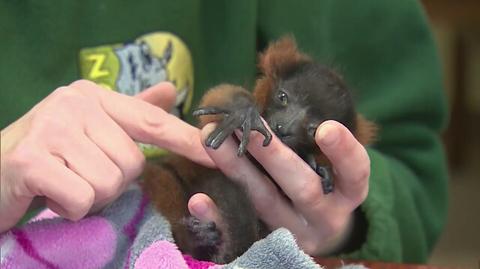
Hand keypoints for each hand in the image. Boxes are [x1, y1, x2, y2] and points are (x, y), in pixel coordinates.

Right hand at [0, 80, 212, 232]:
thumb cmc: (49, 154)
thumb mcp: (90, 130)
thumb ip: (131, 111)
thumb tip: (170, 90)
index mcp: (94, 97)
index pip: (152, 121)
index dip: (187, 140)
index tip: (220, 153)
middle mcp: (75, 105)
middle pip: (132, 164)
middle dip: (111, 182)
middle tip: (80, 176)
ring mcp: (52, 129)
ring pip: (110, 183)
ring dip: (91, 197)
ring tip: (65, 184)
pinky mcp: (33, 159)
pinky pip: (84, 198)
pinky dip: (71, 208)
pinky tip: (51, 196)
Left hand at [197, 120, 369, 254]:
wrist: (318, 229)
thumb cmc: (325, 183)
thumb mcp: (332, 166)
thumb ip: (314, 141)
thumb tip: (278, 100)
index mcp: (348, 194)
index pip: (355, 173)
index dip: (343, 152)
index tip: (326, 127)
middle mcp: (324, 216)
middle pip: (303, 189)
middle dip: (273, 156)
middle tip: (246, 124)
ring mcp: (294, 232)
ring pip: (265, 203)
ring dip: (237, 169)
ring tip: (211, 139)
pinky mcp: (266, 242)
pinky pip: (239, 231)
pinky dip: (216, 216)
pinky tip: (197, 199)